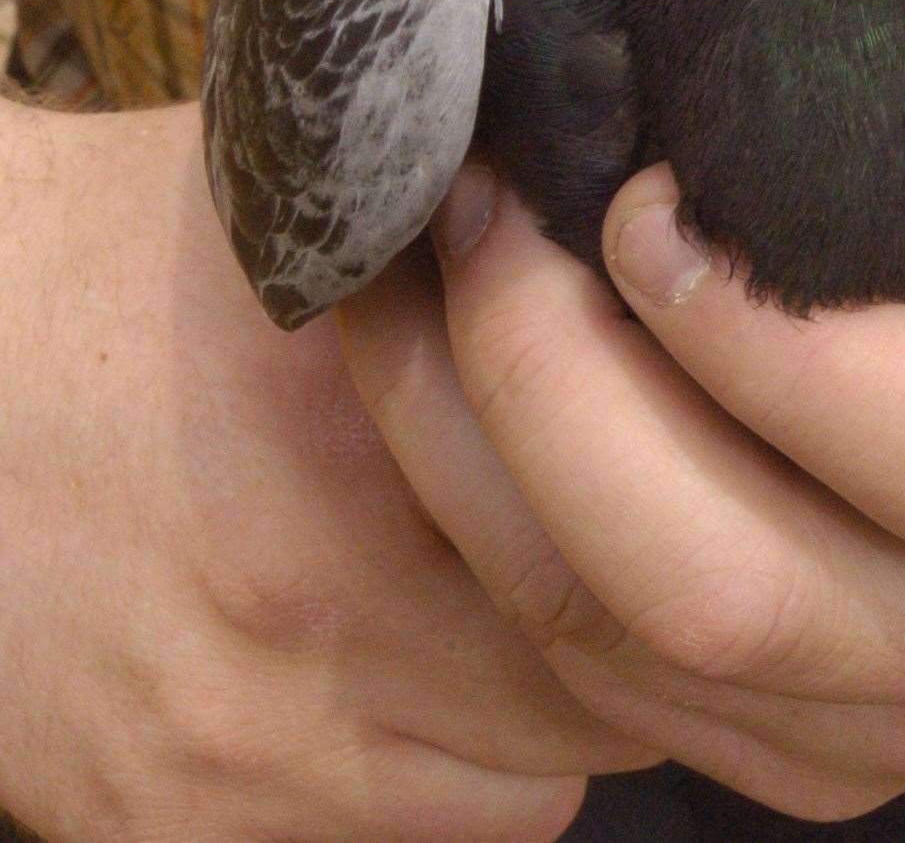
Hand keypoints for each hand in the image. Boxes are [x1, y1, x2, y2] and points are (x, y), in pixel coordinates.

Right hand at [0, 102, 651, 841]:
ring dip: (536, 715)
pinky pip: (387, 841)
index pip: (629, 556)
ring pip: (514, 791)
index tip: (701, 493)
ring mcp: (238, 754)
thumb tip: (608, 205)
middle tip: (627, 559)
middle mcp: (318, 621)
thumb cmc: (123, 262)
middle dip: (634, 636)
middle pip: (593, 696)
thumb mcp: (311, 216)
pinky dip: (423, 775)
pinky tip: (393, 670)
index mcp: (372, 447)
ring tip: (504, 612)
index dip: (687, 529)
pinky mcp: (162, 824)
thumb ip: (472, 222)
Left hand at [341, 0, 904, 820]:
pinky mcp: (813, 731)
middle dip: (564, 398)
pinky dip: (485, 526)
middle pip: (758, 598)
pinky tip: (450, 373)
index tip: (641, 199)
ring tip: (440, 264)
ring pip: (635, 656)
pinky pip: (596, 682)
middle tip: (488, 208)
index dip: (784, 352)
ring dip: (484, 458)